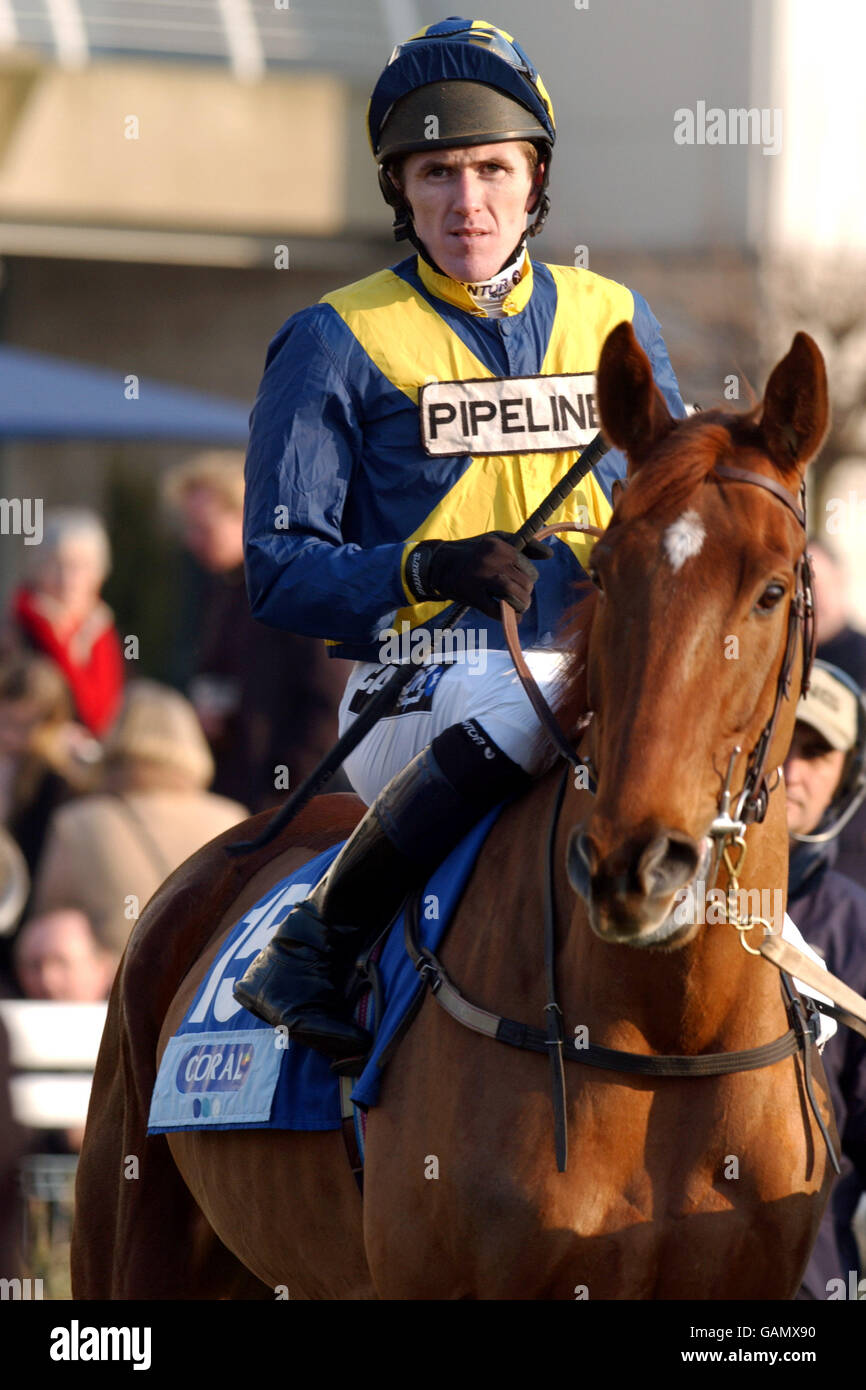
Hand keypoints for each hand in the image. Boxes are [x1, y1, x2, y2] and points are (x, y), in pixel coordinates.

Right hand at [406, 531, 551, 619]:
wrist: (439, 564)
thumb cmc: (473, 552)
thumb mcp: (497, 541)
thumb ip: (524, 546)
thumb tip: (549, 555)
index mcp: (499, 545)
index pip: (528, 567)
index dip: (529, 577)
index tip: (521, 580)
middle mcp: (491, 559)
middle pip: (524, 582)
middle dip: (526, 592)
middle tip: (520, 596)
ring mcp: (480, 578)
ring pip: (514, 594)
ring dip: (521, 604)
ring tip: (519, 606)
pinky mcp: (471, 595)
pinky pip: (497, 610)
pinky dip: (508, 616)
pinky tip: (511, 616)